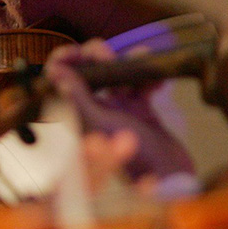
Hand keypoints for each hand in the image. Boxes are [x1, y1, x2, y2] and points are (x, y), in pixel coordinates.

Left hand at [46, 39, 193, 185]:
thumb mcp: (101, 123)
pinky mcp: (140, 110)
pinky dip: (148, 77)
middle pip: (87, 70)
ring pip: (115, 73)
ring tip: (141, 56)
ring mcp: (117, 108)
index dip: (65, 59)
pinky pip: (139, 84)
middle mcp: (93, 108)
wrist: (172, 177)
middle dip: (97, 55)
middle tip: (109, 56)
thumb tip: (55, 72)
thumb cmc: (135, 156)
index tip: (79, 52)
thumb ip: (77, 97)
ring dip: (127, 61)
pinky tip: (157, 79)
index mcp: (77, 112)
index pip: (58, 78)